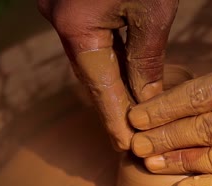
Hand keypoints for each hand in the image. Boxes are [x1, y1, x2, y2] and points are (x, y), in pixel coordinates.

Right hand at [38, 0, 177, 149]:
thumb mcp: (152, 11)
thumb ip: (145, 57)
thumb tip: (147, 97)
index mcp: (75, 25)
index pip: (99, 85)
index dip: (115, 118)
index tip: (126, 145)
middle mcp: (60, 20)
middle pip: (90, 75)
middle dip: (112, 106)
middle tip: (130, 137)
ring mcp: (62, 11)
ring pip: (89, 59)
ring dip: (110, 85)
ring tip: (130, 114)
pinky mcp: (71, 4)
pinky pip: (90, 40)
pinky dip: (108, 60)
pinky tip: (123, 77)